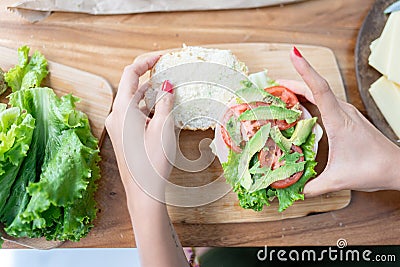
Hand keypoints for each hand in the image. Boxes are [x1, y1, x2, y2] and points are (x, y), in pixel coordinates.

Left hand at [105, 55, 175, 200]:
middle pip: (131, 87)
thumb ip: (165, 101)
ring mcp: (117, 126)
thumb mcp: (163, 127)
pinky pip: (133, 115)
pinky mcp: (122, 136)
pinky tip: (161, 114)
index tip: (161, 57)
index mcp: (122, 109)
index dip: (146, 61)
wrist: (143, 191)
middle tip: (169, 76)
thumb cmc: (153, 161)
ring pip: (134, 102)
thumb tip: (166, 85)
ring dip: (150, 96)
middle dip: (151, 80)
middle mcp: (115, 115)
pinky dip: (147, 110)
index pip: (130, 73)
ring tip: (169, 96)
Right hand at [277, 47, 399, 196]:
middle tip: (271, 84)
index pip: (320, 88)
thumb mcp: (339, 180)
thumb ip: (313, 186)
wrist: (398, 167)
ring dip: (301, 90)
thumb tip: (294, 191)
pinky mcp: (348, 118)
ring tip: (281, 94)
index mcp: (339, 120)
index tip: (293, 54)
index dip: (305, 71)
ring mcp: (346, 113)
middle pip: (315, 87)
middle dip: (292, 82)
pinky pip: (325, 102)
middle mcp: (343, 111)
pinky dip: (310, 100)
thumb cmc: (373, 168)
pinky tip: (301, 109)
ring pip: (320, 94)